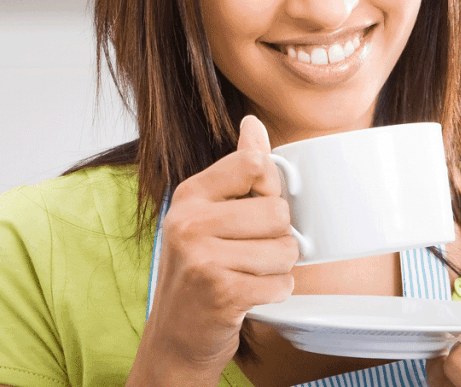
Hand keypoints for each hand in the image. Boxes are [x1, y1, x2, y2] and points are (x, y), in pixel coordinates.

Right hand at [137, 115, 299, 377]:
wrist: (175, 337)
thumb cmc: (199, 271)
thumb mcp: (207, 215)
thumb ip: (238, 170)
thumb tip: (253, 123)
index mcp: (190, 195)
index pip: (253, 165)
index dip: (270, 189)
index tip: (256, 210)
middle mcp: (190, 222)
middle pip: (277, 211)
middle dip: (278, 239)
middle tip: (252, 254)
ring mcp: (202, 258)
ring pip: (285, 250)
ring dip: (278, 269)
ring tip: (250, 275)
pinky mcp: (221, 292)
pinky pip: (280, 283)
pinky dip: (275, 293)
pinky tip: (250, 295)